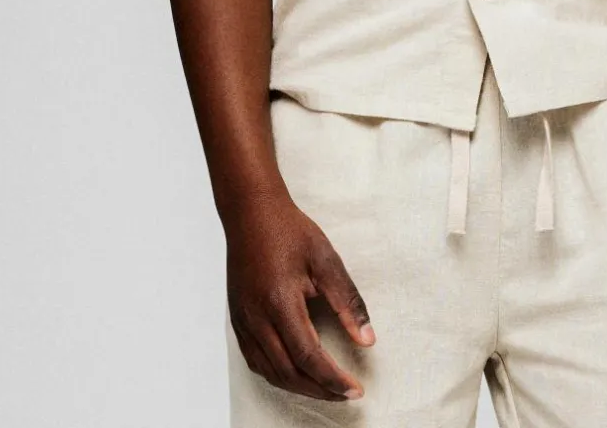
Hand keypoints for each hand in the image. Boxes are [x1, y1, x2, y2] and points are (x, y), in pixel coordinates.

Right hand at [226, 191, 375, 401]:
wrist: (251, 212)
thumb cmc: (288, 230)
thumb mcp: (326, 259)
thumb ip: (347, 302)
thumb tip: (368, 339)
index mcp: (280, 302)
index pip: (308, 356)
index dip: (332, 379)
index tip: (355, 390)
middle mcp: (257, 317)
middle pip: (288, 372)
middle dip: (319, 389)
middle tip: (344, 395)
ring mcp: (244, 321)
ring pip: (270, 371)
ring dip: (298, 386)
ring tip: (325, 388)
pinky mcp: (238, 319)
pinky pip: (256, 360)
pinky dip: (277, 374)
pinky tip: (295, 372)